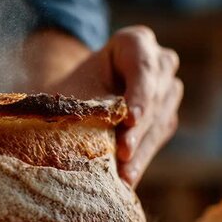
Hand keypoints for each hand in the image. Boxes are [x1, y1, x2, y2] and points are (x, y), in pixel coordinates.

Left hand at [26, 26, 182, 186]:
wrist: (74, 99)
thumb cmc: (69, 89)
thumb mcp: (70, 87)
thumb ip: (74, 101)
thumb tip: (54, 129)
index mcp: (136, 42)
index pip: (143, 67)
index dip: (139, 93)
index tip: (128, 118)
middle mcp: (160, 63)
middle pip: (154, 97)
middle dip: (138, 128)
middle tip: (122, 153)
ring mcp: (167, 91)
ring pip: (160, 120)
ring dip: (142, 149)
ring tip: (124, 174)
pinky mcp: (166, 118)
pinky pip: (157, 139)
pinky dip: (141, 159)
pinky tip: (127, 179)